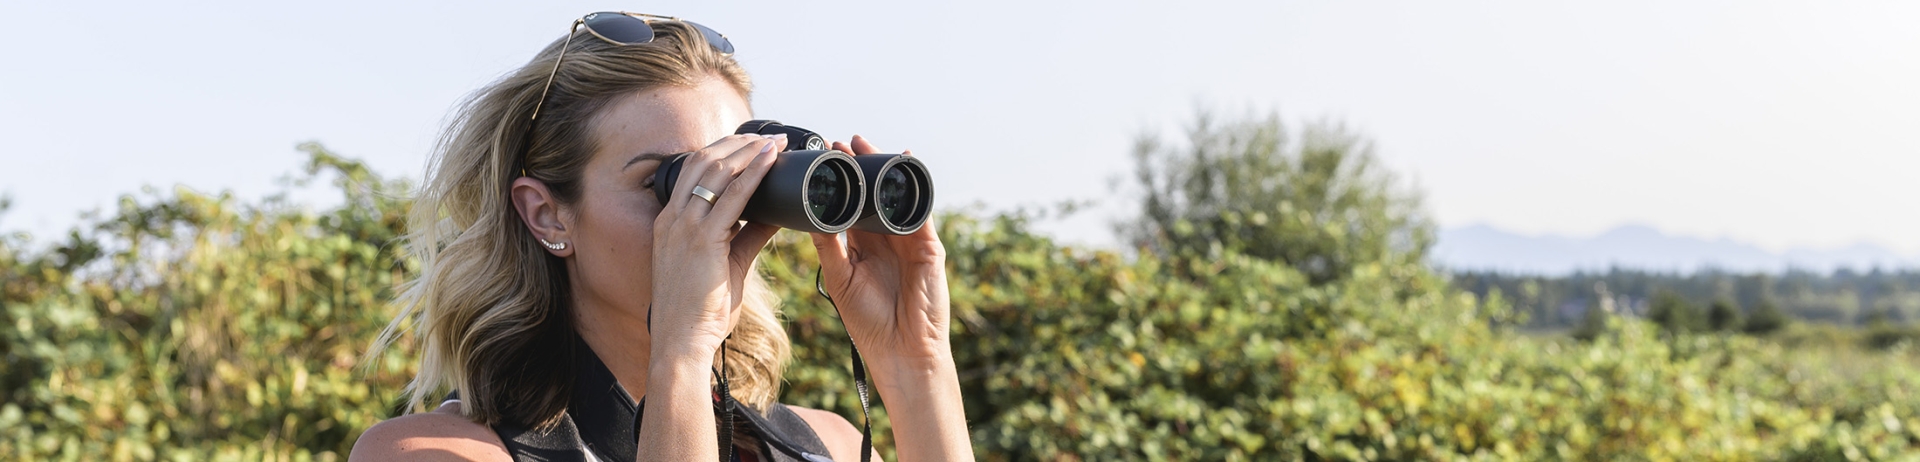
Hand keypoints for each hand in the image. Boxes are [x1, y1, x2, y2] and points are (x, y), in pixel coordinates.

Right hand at [650, 133, 785, 357]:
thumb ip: (749, 236)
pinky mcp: (702, 240)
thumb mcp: (727, 264)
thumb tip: (776, 214)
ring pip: (716, 171)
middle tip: (772, 137)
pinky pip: (732, 197)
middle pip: (704, 161)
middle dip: (739, 144)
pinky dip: (753, 174)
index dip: (724, 152)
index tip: (753, 145)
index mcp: (671, 222)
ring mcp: (684, 227)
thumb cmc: (700, 311)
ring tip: (776, 142)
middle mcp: (673, 218)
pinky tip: (770, 160)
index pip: (694, 171)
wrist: (681, 342)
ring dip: (749, 152)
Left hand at [811, 135, 953, 362]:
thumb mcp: (841, 277)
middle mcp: (886, 239)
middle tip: (843, 142)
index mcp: (863, 246)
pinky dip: (912, 190)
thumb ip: (828, 245)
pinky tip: (901, 168)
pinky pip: (921, 212)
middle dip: (861, 166)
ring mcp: (909, 241)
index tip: (823, 156)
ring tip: (867, 146)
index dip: (839, 181)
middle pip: (873, 194)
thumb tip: (807, 213)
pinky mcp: (929, 247)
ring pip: (896, 197)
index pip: (851, 204)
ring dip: (884, 170)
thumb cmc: (870, 322)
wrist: (901, 352)